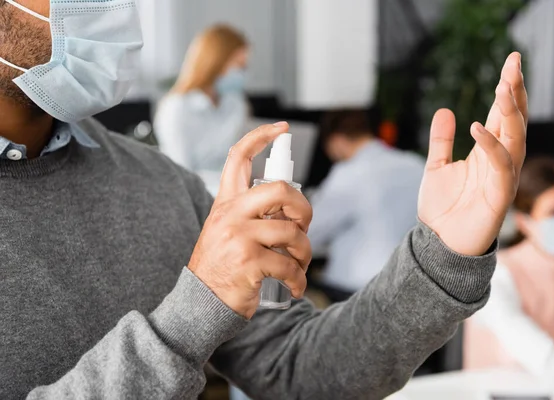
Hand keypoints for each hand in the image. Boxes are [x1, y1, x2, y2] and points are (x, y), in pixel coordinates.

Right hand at [188, 123, 312, 318]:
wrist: (200, 304)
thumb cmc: (221, 267)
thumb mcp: (226, 231)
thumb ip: (251, 214)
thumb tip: (292, 208)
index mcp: (226, 204)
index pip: (238, 158)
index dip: (260, 136)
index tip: (282, 128)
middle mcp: (230, 215)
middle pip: (280, 190)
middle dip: (303, 208)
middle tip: (302, 227)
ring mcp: (239, 237)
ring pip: (292, 233)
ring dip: (304, 253)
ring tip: (298, 266)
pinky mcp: (249, 262)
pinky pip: (290, 265)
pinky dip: (299, 279)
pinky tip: (295, 286)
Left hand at [418, 52, 527, 255]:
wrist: (439, 243)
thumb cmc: (442, 209)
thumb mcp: (436, 167)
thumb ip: (441, 140)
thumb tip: (446, 110)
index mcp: (486, 152)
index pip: (501, 115)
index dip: (507, 88)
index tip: (511, 61)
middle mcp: (499, 160)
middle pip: (513, 120)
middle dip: (515, 92)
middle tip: (514, 64)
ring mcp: (502, 177)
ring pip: (515, 138)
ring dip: (510, 112)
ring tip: (503, 86)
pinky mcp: (499, 195)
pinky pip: (501, 166)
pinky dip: (491, 146)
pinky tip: (477, 128)